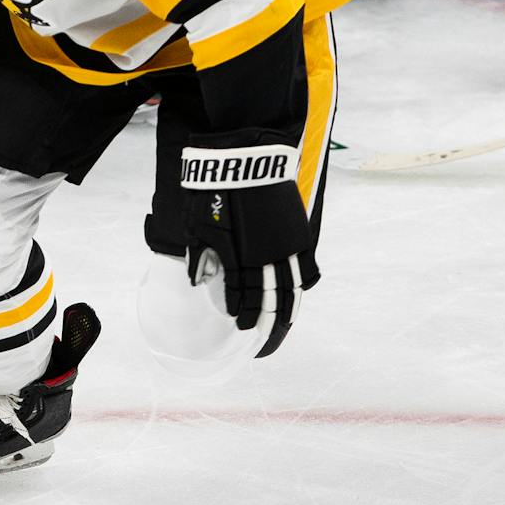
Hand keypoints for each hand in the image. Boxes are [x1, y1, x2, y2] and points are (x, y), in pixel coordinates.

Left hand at [179, 130, 317, 356]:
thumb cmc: (214, 189)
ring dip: (286, 316)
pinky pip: (306, 270)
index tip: (238, 325)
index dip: (241, 317)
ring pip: (291, 294)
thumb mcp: (198, 226)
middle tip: (262, 346)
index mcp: (238, 260)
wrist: (247, 158)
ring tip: (282, 331)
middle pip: (269, 306)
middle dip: (265, 329)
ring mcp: (286, 249)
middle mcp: (265, 261)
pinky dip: (303, 288)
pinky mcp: (299, 235)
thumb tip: (200, 281)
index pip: (241, 301)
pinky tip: (298, 298)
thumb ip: (201, 257)